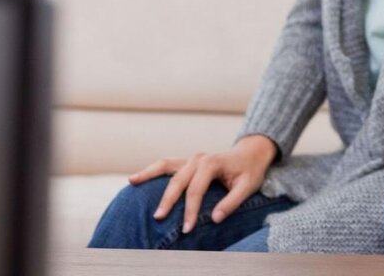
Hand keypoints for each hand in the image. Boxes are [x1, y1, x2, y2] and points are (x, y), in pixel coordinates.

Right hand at [128, 134, 276, 233]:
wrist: (251, 153)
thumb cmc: (250, 171)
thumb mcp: (248, 187)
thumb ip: (232, 202)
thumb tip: (214, 218)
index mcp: (212, 163)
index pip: (196, 190)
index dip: (190, 210)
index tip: (187, 229)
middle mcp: (198, 158)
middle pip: (178, 181)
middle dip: (168, 200)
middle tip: (158, 218)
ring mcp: (190, 158)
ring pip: (166, 166)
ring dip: (148, 175)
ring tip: (132, 183)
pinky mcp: (186, 161)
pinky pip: (166, 164)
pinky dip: (151, 170)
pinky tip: (136, 179)